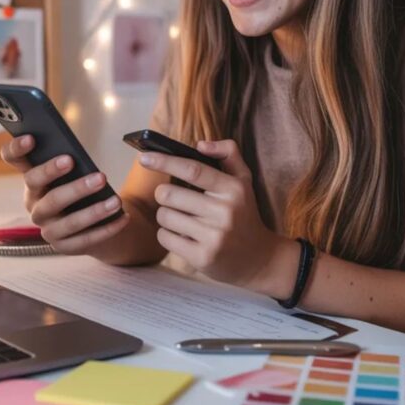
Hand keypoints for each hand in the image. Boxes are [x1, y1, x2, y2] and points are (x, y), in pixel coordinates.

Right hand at [0, 134, 128, 255]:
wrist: (89, 222)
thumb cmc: (78, 185)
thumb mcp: (73, 172)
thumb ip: (70, 161)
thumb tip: (78, 155)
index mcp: (32, 179)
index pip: (13, 160)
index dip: (17, 149)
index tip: (32, 137)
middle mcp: (34, 204)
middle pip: (49, 197)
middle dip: (74, 187)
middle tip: (100, 176)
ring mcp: (47, 228)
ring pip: (69, 222)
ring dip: (95, 211)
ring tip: (116, 201)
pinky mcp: (63, 246)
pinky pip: (85, 240)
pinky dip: (106, 229)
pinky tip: (123, 217)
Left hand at [138, 139, 279, 287]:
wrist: (260, 259)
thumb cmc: (243, 213)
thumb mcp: (243, 181)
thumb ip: (228, 153)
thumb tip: (200, 145)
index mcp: (234, 188)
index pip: (192, 170)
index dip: (165, 161)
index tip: (144, 157)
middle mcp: (225, 212)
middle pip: (170, 195)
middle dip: (163, 195)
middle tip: (173, 199)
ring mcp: (214, 237)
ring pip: (165, 216)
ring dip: (166, 216)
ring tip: (182, 219)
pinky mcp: (202, 257)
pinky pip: (165, 238)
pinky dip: (167, 234)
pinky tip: (182, 235)